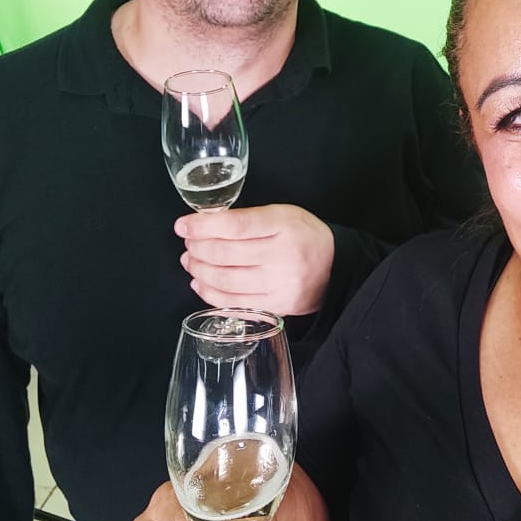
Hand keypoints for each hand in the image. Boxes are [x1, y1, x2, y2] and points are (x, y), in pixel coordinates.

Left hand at [176, 204, 334, 316]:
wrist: (337, 268)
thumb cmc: (304, 235)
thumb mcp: (283, 214)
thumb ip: (247, 219)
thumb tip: (205, 225)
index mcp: (283, 225)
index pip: (234, 225)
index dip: (202, 226)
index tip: (183, 225)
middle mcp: (282, 256)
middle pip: (225, 254)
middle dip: (197, 248)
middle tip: (187, 244)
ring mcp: (279, 284)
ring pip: (226, 280)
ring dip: (199, 270)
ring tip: (190, 262)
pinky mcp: (276, 306)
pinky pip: (235, 302)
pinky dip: (210, 293)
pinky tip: (200, 283)